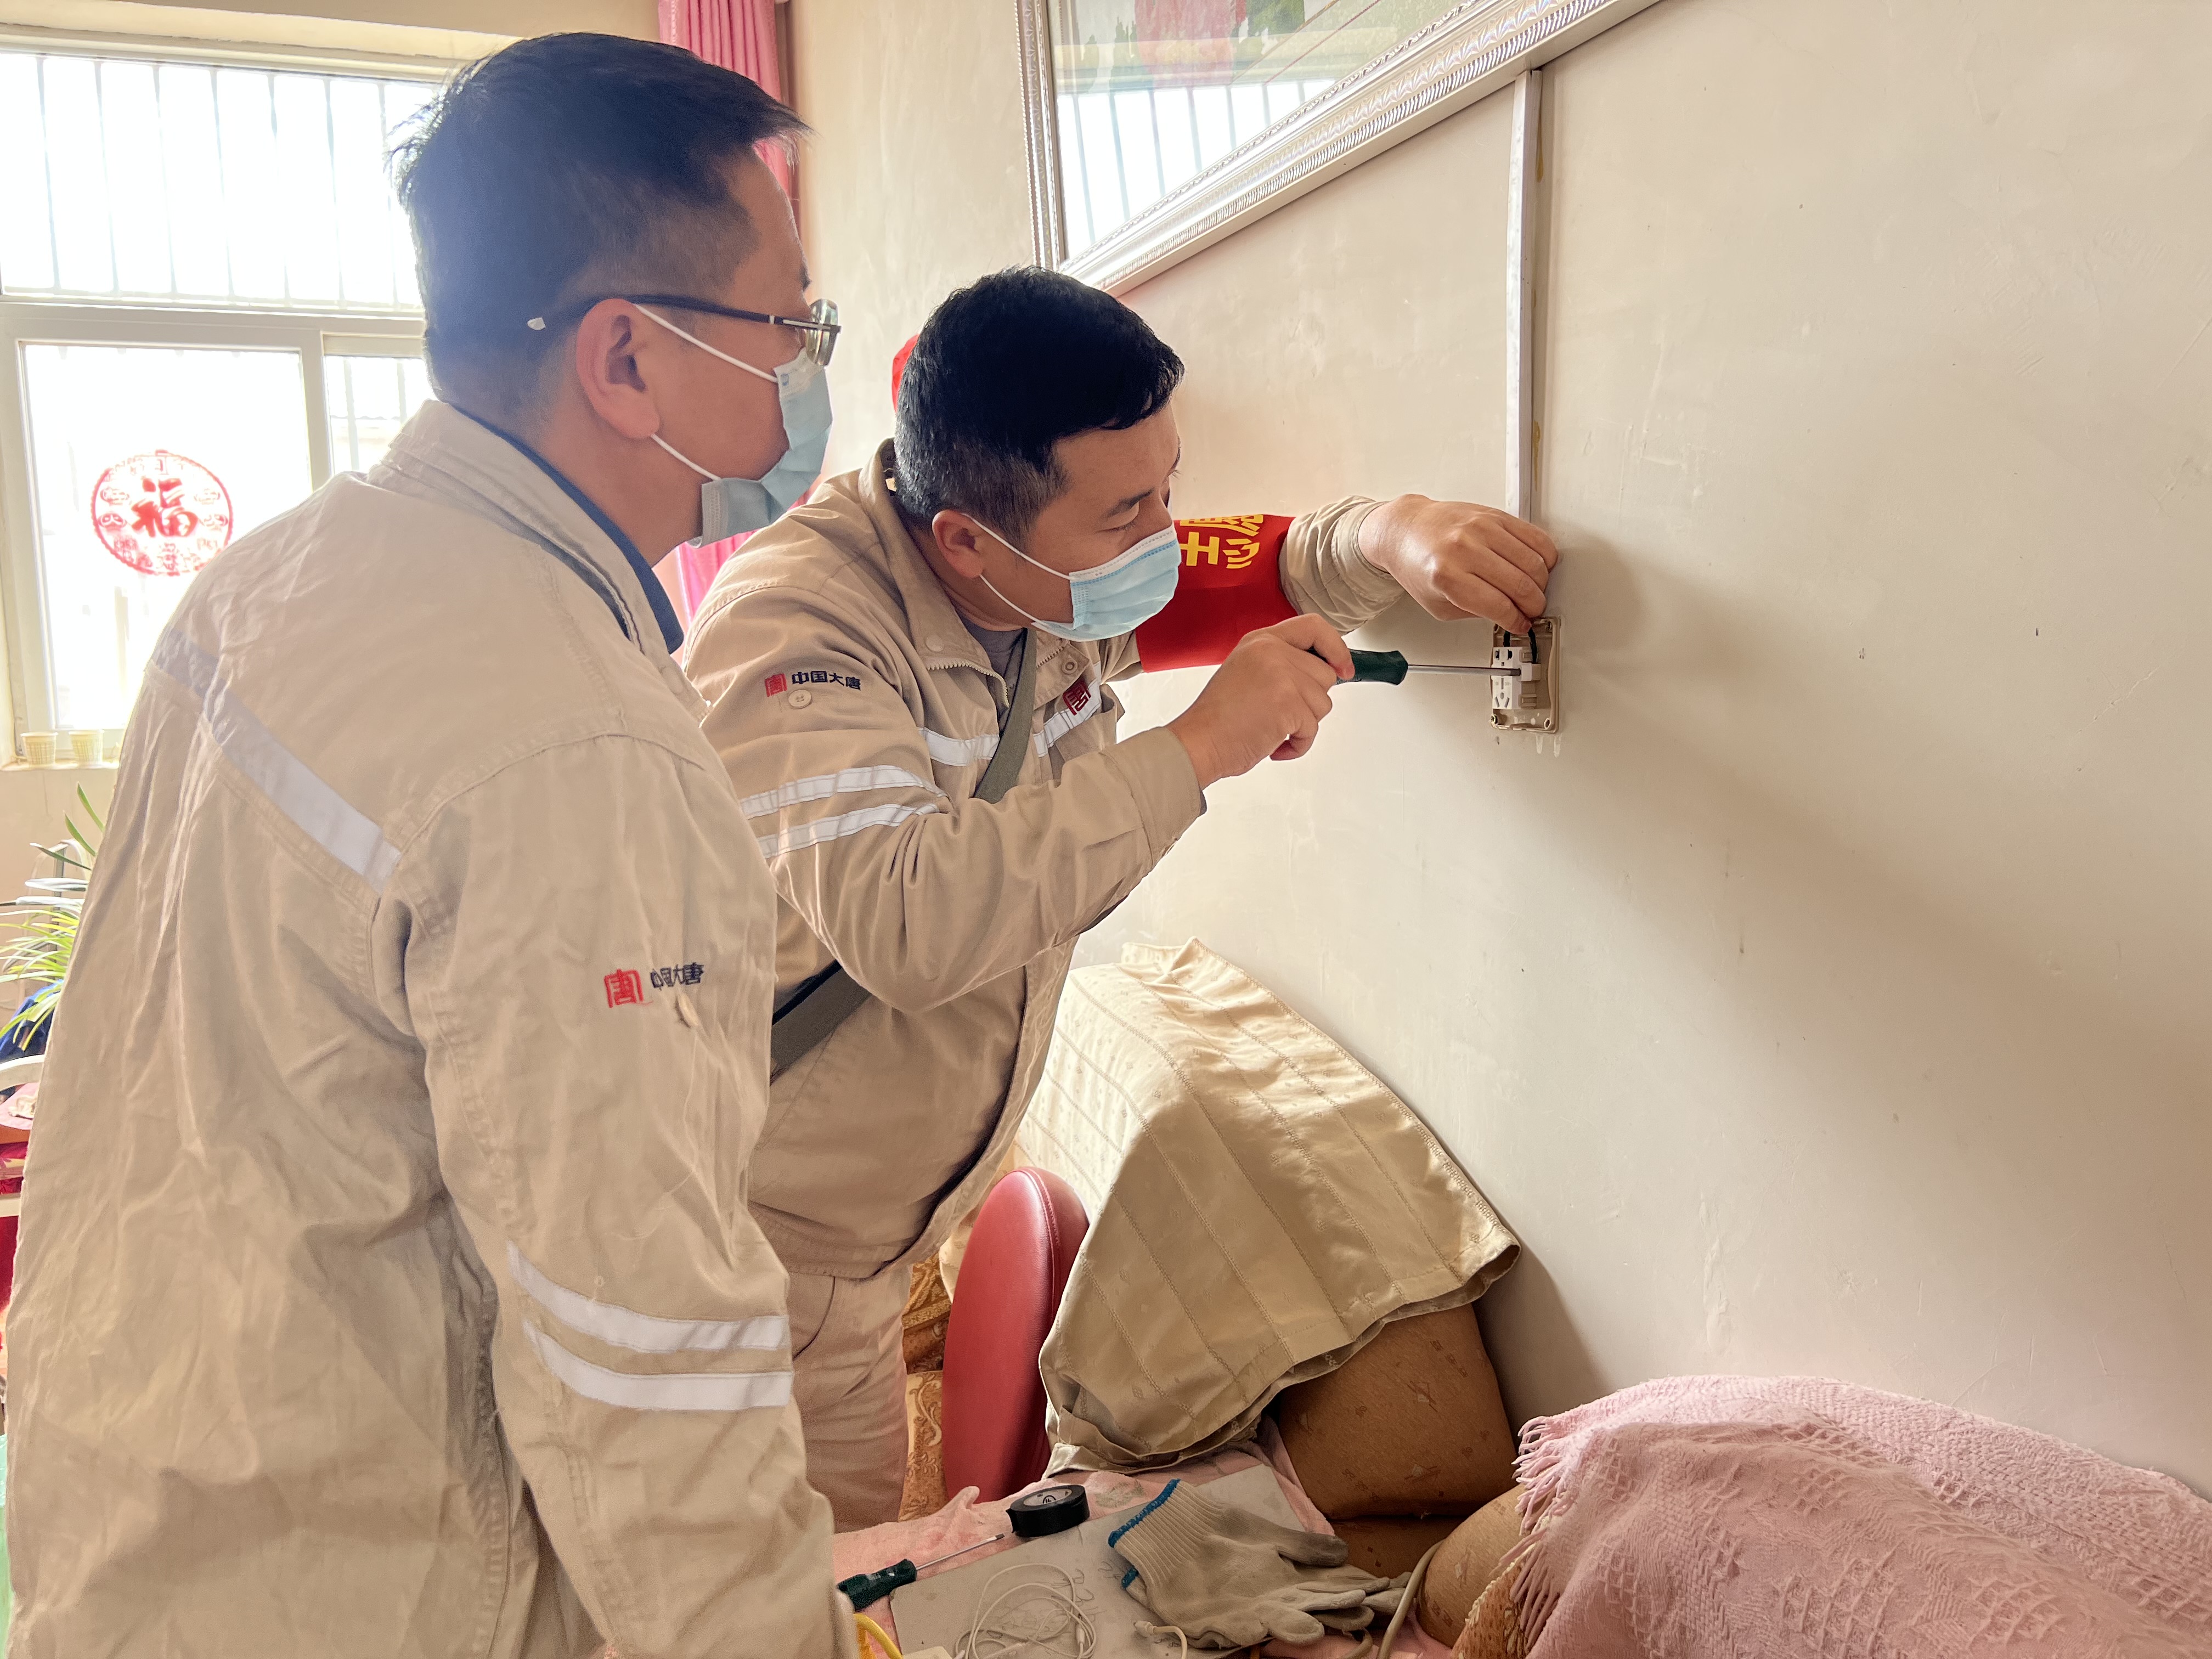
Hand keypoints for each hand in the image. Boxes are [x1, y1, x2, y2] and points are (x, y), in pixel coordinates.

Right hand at [1168, 615, 1350, 789]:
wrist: (1198, 743)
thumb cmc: (1218, 718)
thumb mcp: (1248, 671)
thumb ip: (1281, 663)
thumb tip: (1323, 673)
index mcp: (1262, 640)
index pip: (1314, 626)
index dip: (1336, 648)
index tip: (1344, 668)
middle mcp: (1272, 652)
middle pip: (1325, 674)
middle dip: (1310, 701)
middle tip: (1279, 713)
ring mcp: (1282, 676)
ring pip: (1323, 703)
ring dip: (1303, 725)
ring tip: (1271, 727)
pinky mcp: (1288, 704)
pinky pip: (1313, 729)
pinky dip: (1297, 744)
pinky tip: (1272, 743)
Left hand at [1359, 494, 1557, 632]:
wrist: (1406, 529)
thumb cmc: (1417, 565)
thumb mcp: (1438, 603)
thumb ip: (1476, 611)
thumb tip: (1511, 616)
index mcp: (1447, 577)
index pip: (1499, 606)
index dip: (1517, 620)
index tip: (1522, 623)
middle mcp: (1465, 549)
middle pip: (1520, 585)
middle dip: (1534, 605)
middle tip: (1533, 610)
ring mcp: (1481, 529)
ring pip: (1533, 561)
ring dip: (1541, 582)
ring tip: (1534, 590)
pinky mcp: (1494, 515)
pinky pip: (1535, 536)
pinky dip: (1545, 555)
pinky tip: (1539, 566)